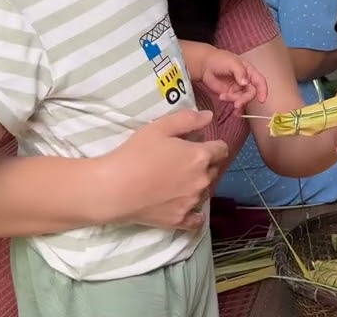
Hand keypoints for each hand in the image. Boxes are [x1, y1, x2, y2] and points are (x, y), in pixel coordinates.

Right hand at [103, 109, 230, 230]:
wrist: (114, 189)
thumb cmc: (135, 154)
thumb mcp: (159, 127)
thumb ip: (187, 119)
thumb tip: (209, 116)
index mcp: (200, 156)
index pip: (222, 149)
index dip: (212, 146)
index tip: (199, 146)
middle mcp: (202, 180)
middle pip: (214, 170)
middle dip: (204, 165)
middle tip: (182, 163)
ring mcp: (192, 202)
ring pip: (205, 192)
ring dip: (197, 186)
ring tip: (176, 182)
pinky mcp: (180, 220)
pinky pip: (197, 220)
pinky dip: (194, 214)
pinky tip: (185, 207)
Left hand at [199, 49, 267, 113]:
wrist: (204, 65)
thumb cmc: (219, 59)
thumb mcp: (231, 63)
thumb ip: (240, 72)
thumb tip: (245, 83)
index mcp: (249, 71)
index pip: (259, 81)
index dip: (263, 90)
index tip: (262, 100)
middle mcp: (246, 81)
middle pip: (251, 93)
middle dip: (245, 99)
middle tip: (237, 104)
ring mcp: (238, 88)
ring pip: (242, 98)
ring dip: (235, 100)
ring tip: (223, 97)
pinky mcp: (230, 94)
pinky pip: (234, 101)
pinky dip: (231, 103)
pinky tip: (224, 100)